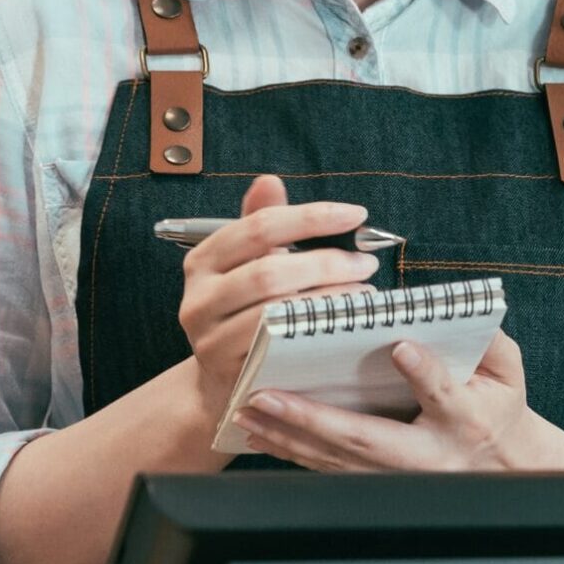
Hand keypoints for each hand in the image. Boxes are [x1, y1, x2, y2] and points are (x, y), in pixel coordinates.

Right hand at [181, 174, 382, 416]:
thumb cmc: (243, 313)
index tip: (356, 214)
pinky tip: (344, 322)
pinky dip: (317, 331)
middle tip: (365, 263)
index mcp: (202, 260)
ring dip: (328, 299)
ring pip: (275, 312)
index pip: (259, 227)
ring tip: (363, 293)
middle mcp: (198, 297)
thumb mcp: (247, 264)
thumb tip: (269, 181)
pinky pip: (281, 347)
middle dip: (326, 263)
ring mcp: (210, 339)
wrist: (221, 382)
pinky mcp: (231, 372)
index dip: (310, 217)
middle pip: (269, 271)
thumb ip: (261, 224)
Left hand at [232, 330, 563, 471]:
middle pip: (369, 439)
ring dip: (289, 437)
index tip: (405, 347)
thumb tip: (459, 309)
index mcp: (468, 420)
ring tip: (248, 413)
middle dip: (315, 419)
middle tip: (269, 397)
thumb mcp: (508, 373)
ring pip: (338, 461)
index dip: (427, 374)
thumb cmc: (498, 407)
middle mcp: (429, 455)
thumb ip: (490, 342)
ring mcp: (401, 475)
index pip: (447, 396)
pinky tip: (260, 436)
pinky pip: (329, 469)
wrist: (503, 465)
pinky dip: (291, 452)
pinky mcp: (379, 482)